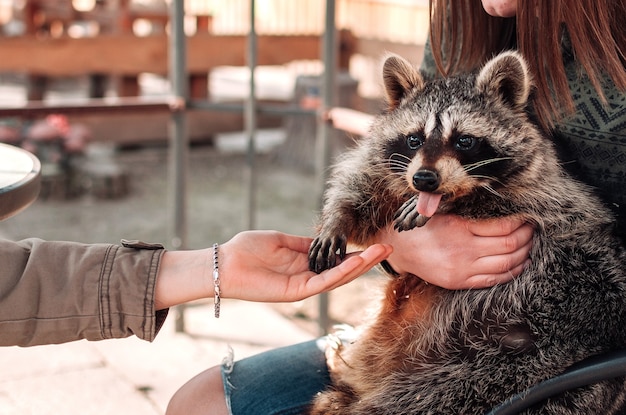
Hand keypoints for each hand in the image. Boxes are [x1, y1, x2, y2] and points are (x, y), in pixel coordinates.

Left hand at [219, 230, 391, 301]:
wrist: (225, 263)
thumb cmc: (247, 250)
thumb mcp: (281, 241)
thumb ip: (303, 243)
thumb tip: (323, 239)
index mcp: (303, 264)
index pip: (335, 261)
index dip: (355, 254)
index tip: (373, 244)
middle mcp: (306, 277)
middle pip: (342, 271)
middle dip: (365, 260)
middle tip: (387, 248)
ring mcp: (303, 286)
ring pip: (338, 278)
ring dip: (360, 266)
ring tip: (380, 253)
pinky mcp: (296, 292)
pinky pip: (324, 282)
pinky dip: (342, 273)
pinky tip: (357, 262)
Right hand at [377, 214, 532, 288]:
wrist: (400, 250)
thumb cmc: (421, 226)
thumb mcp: (442, 211)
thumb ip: (467, 209)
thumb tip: (499, 202)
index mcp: (460, 228)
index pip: (501, 225)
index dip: (519, 221)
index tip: (527, 215)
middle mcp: (464, 251)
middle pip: (510, 245)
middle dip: (527, 236)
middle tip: (534, 228)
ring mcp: (463, 269)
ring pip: (507, 263)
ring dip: (525, 253)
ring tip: (530, 243)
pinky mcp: (461, 282)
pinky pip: (495, 279)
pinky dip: (513, 271)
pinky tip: (521, 262)